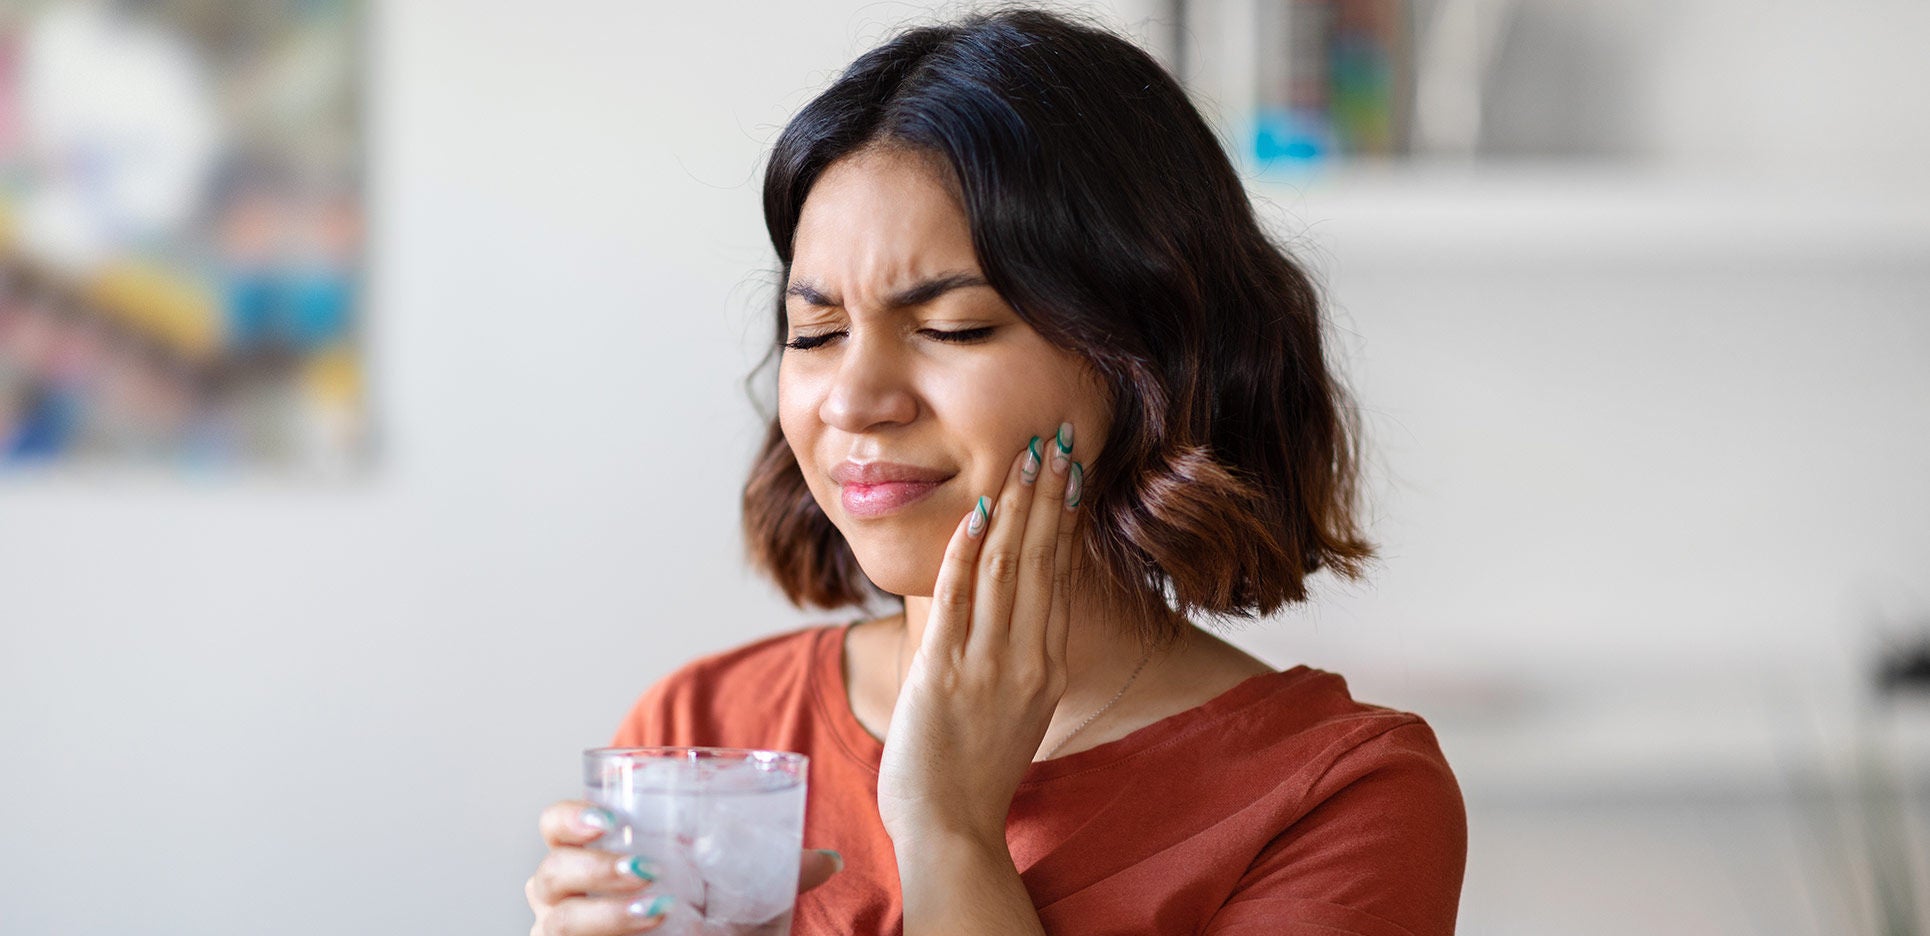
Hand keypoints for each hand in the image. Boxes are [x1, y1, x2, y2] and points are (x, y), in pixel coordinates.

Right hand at [526, 800, 842, 934]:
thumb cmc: (695, 917)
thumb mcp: (731, 889)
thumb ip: (773, 870)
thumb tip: (830, 859)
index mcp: (590, 854)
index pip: (555, 824)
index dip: (569, 817)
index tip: (609, 818)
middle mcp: (563, 894)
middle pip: (548, 874)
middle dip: (592, 869)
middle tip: (648, 872)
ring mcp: (562, 934)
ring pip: (559, 921)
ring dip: (605, 914)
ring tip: (655, 907)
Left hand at [877, 422, 1082, 849]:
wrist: (951, 827)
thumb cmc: (973, 773)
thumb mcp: (1016, 711)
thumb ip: (1018, 659)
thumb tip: (1016, 615)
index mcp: (1047, 666)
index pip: (1059, 575)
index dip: (1065, 518)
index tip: (1070, 470)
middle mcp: (1027, 660)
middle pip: (1041, 559)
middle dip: (1048, 493)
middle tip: (1055, 437)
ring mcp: (987, 666)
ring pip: (1007, 567)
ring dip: (1017, 505)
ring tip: (1025, 454)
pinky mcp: (945, 674)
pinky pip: (959, 599)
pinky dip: (967, 551)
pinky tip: (976, 511)